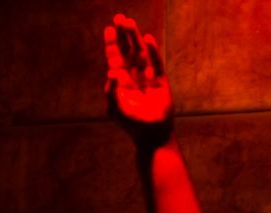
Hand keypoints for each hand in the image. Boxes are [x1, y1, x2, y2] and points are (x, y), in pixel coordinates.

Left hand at [104, 13, 172, 144]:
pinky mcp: (161, 82)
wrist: (152, 136)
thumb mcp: (116, 109)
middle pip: (128, 51)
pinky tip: (148, 39)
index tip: (109, 29)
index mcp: (121, 81)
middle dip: (123, 36)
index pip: (115, 58)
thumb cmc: (132, 125)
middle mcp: (133, 76)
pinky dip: (153, 51)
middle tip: (120, 18)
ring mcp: (147, 78)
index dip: (112, 44)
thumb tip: (111, 71)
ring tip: (130, 23)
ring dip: (136, 38)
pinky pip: (156, 63)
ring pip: (141, 53)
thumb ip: (111, 91)